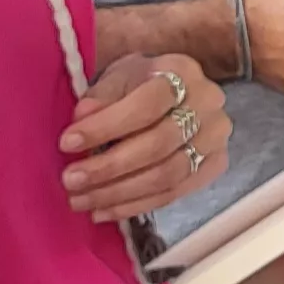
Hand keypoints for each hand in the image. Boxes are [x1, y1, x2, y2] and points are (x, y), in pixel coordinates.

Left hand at [62, 53, 228, 223]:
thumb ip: (101, 96)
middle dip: (108, 167)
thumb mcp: (118, 77)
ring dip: (118, 193)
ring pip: (166, 175)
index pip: (146, 104)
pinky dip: (134, 206)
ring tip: (81, 200)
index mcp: (183, 72)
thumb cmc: (140, 83)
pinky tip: (103, 211)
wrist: (176, 94)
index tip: (67, 143)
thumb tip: (81, 118)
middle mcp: (208, 104)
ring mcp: (215, 138)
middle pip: (158, 145)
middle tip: (70, 180)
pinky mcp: (215, 166)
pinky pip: (173, 194)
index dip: (106, 126)